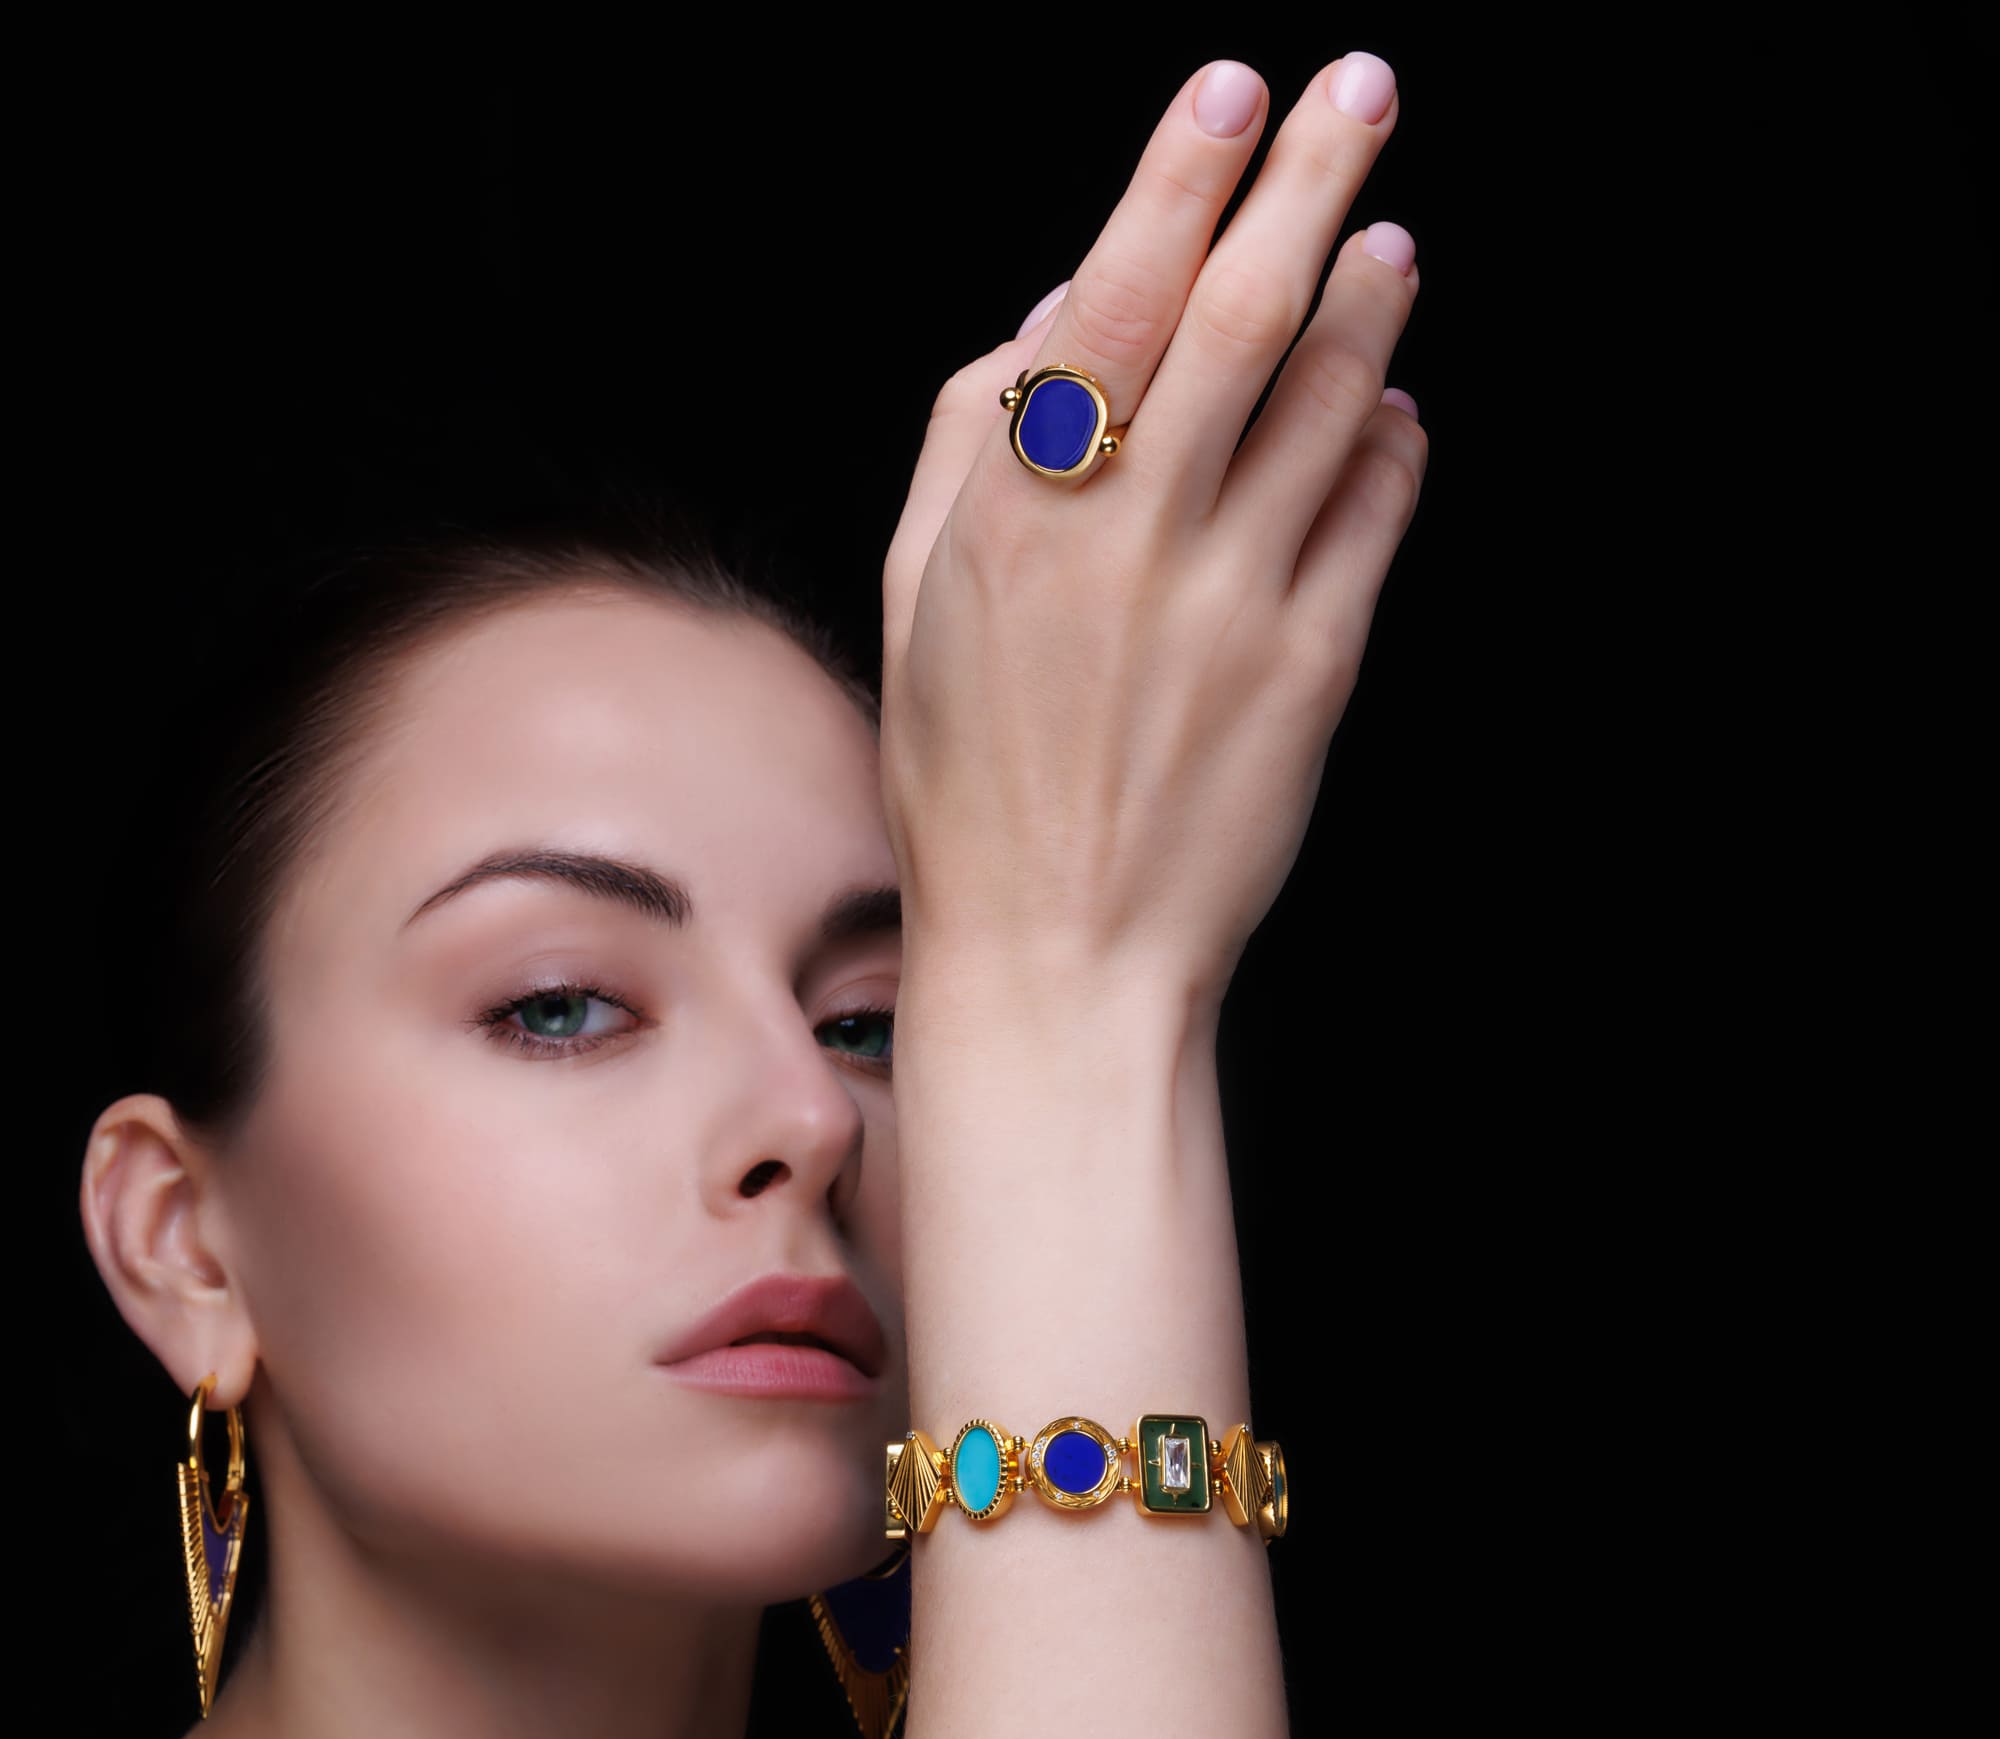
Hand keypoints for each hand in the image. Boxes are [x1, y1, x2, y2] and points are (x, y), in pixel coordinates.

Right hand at [881, 54, 1424, 1019]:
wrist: (1064, 958)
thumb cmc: (972, 790)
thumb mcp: (916, 606)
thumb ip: (970, 443)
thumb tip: (1054, 306)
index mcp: (1018, 514)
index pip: (1113, 299)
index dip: (1181, 176)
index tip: (1232, 89)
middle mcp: (1134, 539)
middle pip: (1242, 317)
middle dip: (1310, 181)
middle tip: (1361, 93)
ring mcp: (1235, 601)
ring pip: (1328, 400)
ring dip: (1370, 300)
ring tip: (1389, 241)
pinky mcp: (1314, 667)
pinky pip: (1371, 514)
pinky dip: (1389, 441)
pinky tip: (1390, 406)